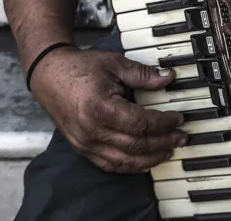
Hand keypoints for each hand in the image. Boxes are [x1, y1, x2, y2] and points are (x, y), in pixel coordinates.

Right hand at [29, 47, 186, 173]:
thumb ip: (142, 74)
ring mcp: (86, 143)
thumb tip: (168, 78)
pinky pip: (110, 165)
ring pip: (125, 161)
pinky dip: (130, 166)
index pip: (141, 123)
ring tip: (168, 151)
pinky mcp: (83, 149)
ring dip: (150, 159)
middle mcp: (92, 130)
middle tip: (181, 137)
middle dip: (163, 143)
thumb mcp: (114, 64)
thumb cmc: (80, 68)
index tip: (179, 118)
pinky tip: (145, 161)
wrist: (49, 76)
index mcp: (101, 108)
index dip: (164, 123)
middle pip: (136, 145)